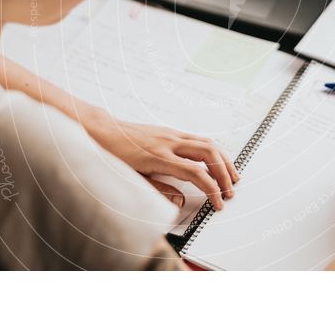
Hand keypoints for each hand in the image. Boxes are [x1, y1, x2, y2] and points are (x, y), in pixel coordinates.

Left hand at [81, 108, 238, 209]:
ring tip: (232, 177)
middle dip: (224, 173)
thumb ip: (158, 190)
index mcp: (159, 157)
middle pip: (208, 154)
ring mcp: (171, 134)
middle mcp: (169, 142)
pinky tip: (216, 161)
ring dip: (223, 160)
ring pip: (207, 142)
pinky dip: (213, 151)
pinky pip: (199, 138)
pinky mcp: (171, 131)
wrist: (102, 130)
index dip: (211, 190)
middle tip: (231, 191)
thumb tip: (180, 200)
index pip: (195, 173)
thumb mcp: (131, 179)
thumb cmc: (113, 155)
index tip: (218, 203)